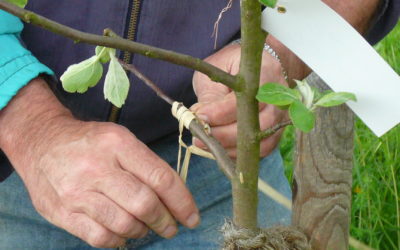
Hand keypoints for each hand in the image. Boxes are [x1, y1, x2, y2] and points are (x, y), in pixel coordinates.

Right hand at [0, 80, 198, 247]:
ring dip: (144, 231)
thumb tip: (175, 197)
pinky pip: (101, 238)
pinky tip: (124, 232)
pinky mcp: (63, 212)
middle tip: (172, 226)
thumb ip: (146, 165)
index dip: (182, 202)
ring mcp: (78, 192)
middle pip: (144, 204)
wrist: (41, 142)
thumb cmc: (89, 142)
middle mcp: (97, 168)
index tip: (191, 216)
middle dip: (166, 221)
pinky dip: (120, 240)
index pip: (160, 178)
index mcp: (118, 144)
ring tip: (147, 226)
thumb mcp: (120, 139)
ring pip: (125, 224)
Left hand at [191, 44, 287, 157]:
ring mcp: (280, 120)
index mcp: (267, 76)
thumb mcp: (218, 71)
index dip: (222, 112)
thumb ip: (211, 95)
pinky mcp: (275, 135)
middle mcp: (280, 101)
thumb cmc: (236, 68)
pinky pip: (258, 152)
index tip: (200, 116)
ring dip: (228, 148)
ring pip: (259, 143)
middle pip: (257, 126)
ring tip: (204, 143)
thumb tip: (199, 119)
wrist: (261, 70)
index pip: (248, 99)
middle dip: (224, 134)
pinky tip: (216, 148)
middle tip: (198, 135)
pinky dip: (236, 154)